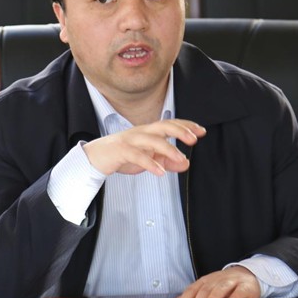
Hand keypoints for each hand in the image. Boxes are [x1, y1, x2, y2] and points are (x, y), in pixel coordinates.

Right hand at [82, 119, 205, 175]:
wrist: (95, 158)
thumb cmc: (123, 155)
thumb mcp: (148, 159)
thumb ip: (167, 161)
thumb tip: (186, 163)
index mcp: (148, 132)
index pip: (170, 124)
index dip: (186, 126)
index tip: (201, 131)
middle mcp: (141, 132)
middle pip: (163, 126)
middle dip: (179, 130)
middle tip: (194, 139)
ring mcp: (130, 140)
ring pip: (151, 140)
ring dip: (168, 149)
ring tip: (180, 158)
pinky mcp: (120, 151)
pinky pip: (137, 155)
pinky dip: (149, 163)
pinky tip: (160, 172)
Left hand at [162, 266, 260, 297]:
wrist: (246, 275)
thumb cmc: (222, 285)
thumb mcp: (204, 290)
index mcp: (204, 282)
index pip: (191, 291)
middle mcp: (216, 280)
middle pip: (205, 290)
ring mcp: (230, 281)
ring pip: (221, 288)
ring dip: (214, 297)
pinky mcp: (244, 286)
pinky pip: (239, 290)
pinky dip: (235, 296)